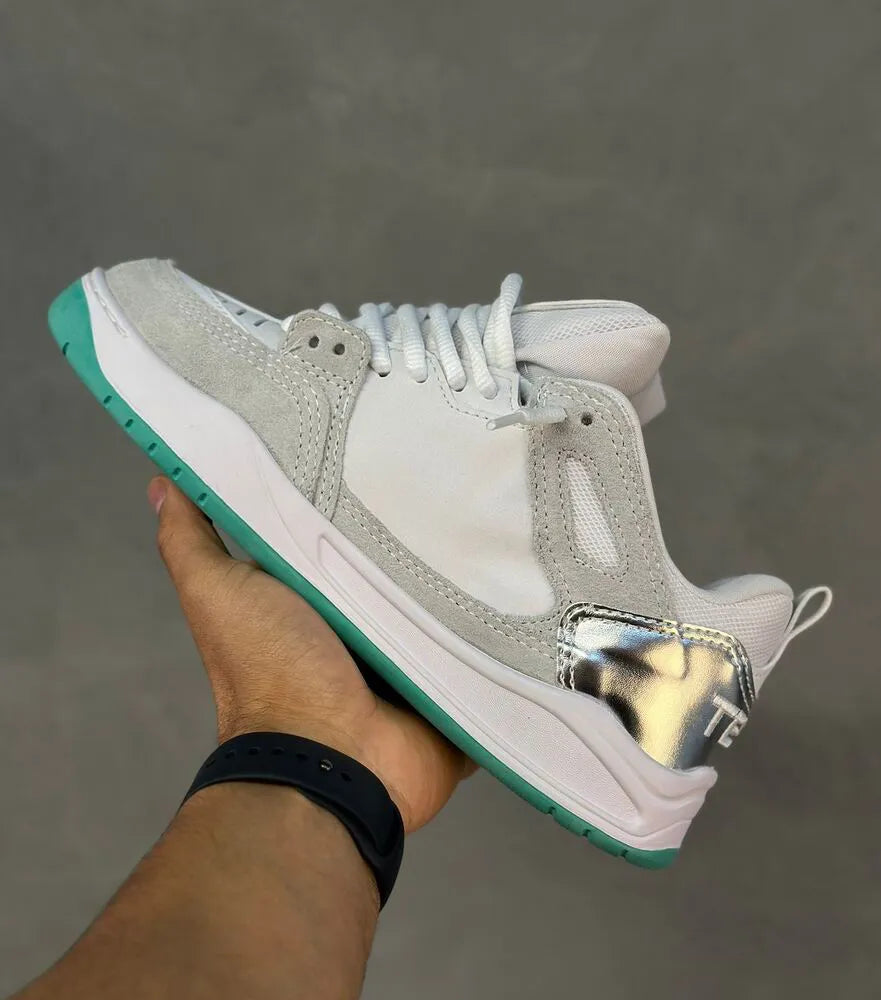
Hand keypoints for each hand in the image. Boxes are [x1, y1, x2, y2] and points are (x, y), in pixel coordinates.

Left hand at [148, 476, 474, 832]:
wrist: (330, 762)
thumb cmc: (272, 672)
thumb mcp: (219, 593)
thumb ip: (192, 542)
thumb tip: (165, 481)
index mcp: (319, 599)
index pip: (344, 533)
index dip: (357, 494)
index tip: (382, 441)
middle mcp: (366, 629)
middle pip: (403, 568)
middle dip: (427, 532)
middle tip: (462, 470)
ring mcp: (414, 663)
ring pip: (451, 607)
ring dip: (472, 580)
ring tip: (504, 521)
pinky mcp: (454, 690)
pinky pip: (489, 655)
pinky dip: (504, 634)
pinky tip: (530, 586)